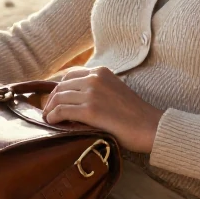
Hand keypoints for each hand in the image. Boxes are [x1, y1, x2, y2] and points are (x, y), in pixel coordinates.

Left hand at [41, 66, 164, 152]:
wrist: (151, 127)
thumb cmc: (135, 114)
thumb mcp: (115, 90)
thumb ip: (98, 89)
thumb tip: (76, 98)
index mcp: (101, 71)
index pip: (70, 75)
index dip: (59, 88)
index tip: (55, 99)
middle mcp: (94, 78)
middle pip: (61, 86)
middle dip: (52, 99)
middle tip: (48, 111)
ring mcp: (91, 93)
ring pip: (59, 98)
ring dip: (50, 109)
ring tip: (49, 118)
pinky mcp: (90, 111)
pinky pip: (62, 111)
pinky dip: (53, 117)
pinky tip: (52, 123)